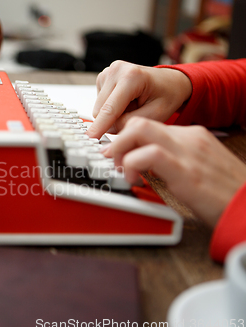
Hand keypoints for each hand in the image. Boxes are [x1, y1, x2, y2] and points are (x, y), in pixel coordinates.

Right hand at [86, 60, 192, 138]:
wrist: (169, 81)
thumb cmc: (167, 95)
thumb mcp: (157, 114)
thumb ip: (131, 122)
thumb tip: (108, 128)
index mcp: (131, 76)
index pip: (110, 109)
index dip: (100, 126)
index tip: (91, 138)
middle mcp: (116, 70)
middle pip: (101, 110)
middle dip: (114, 120)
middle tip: (136, 114)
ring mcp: (107, 72)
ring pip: (98, 109)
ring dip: (113, 114)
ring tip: (132, 106)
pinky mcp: (103, 77)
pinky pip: (100, 104)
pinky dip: (112, 107)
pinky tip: (126, 101)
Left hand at [105, 117, 245, 224]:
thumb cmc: (225, 193)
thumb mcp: (198, 169)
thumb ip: (173, 161)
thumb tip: (144, 164)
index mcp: (193, 136)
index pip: (149, 125)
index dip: (126, 138)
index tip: (117, 154)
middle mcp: (189, 138)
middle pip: (140, 122)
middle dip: (118, 139)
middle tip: (113, 160)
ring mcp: (188, 152)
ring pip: (140, 129)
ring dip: (120, 148)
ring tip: (122, 169)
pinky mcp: (186, 171)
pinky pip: (149, 154)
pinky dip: (132, 163)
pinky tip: (134, 178)